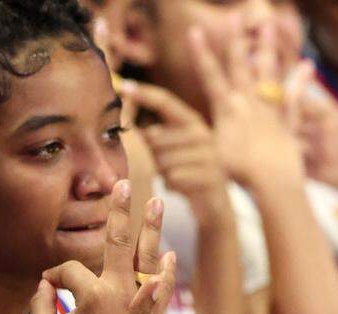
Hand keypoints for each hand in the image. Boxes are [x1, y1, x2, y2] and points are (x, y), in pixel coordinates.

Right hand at [28, 180, 175, 313]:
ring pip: (146, 264)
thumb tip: (45, 285)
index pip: (69, 272)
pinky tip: (175, 263)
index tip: (46, 289)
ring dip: (150, 234)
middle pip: (117, 245)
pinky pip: (162, 298)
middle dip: (118, 214)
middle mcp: (118, 297)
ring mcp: (136, 312)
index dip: (53, 278)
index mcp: (92, 297)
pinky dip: (169, 279)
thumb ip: (39, 306)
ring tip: (155, 206)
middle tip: (123, 185)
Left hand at [119, 80, 230, 224]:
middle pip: (156, 137)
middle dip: (152, 154)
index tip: (124, 86)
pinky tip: (180, 186)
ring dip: (162, 172)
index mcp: (192, 122)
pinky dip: (171, 185)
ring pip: (163, 160)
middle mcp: (202, 133)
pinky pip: (173, 178)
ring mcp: (208, 154)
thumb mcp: (169, 150)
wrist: (213, 203)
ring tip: (175, 175)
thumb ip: (154, 135)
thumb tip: (130, 117)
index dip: (145, 93)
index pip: (166, 102)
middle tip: (165, 165)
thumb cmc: (185, 172)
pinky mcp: (209, 175)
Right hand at [187, 20, 306, 189]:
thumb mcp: (213, 155)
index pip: (210, 75)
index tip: (195, 31)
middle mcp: (248, 102)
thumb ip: (204, 138)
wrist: (270, 181)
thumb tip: (174, 144)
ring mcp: (269, 107)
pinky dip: (301, 80)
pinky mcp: (289, 118)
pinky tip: (308, 65)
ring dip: (267, 47)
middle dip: (235, 39)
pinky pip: (296, 94)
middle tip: (236, 16)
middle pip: (240, 64)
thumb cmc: (238, 175)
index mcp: (226, 109)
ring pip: (268, 70)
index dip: (201, 53)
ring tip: (269, 25)